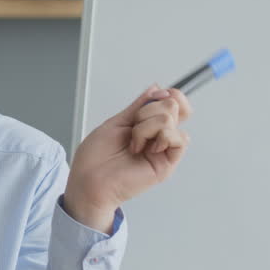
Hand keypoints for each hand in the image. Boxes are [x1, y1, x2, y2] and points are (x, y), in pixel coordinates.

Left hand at [64, 84, 192, 232]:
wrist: (89, 181)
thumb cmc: (96, 157)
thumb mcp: (117, 122)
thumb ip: (139, 106)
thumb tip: (157, 89)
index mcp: (147, 125)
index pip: (172, 101)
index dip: (168, 94)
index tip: (153, 97)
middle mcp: (158, 136)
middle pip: (173, 105)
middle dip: (148, 111)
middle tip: (133, 128)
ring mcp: (163, 149)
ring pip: (172, 118)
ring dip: (146, 127)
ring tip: (134, 144)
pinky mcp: (166, 163)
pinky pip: (180, 139)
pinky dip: (161, 137)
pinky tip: (145, 149)